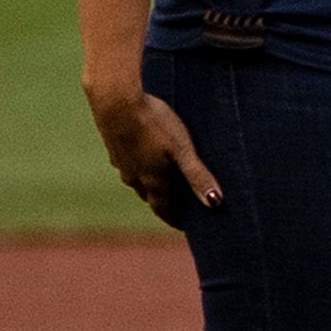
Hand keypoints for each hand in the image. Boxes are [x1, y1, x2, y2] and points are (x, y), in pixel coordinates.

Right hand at [85, 78, 220, 228]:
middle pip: (152, 196)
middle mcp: (134, 176)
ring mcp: (121, 162)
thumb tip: (216, 203)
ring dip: (151, 185)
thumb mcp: (182, 149)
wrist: (115, 103)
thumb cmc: (154, 124)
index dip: (175, 219)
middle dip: (165, 203)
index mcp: (153, 180)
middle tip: (180, 205)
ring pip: (138, 180)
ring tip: (163, 183)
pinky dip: (140, 167)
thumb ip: (197, 175)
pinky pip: (129, 164)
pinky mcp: (114, 147)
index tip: (185, 227)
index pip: (164, 209)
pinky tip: (143, 156)